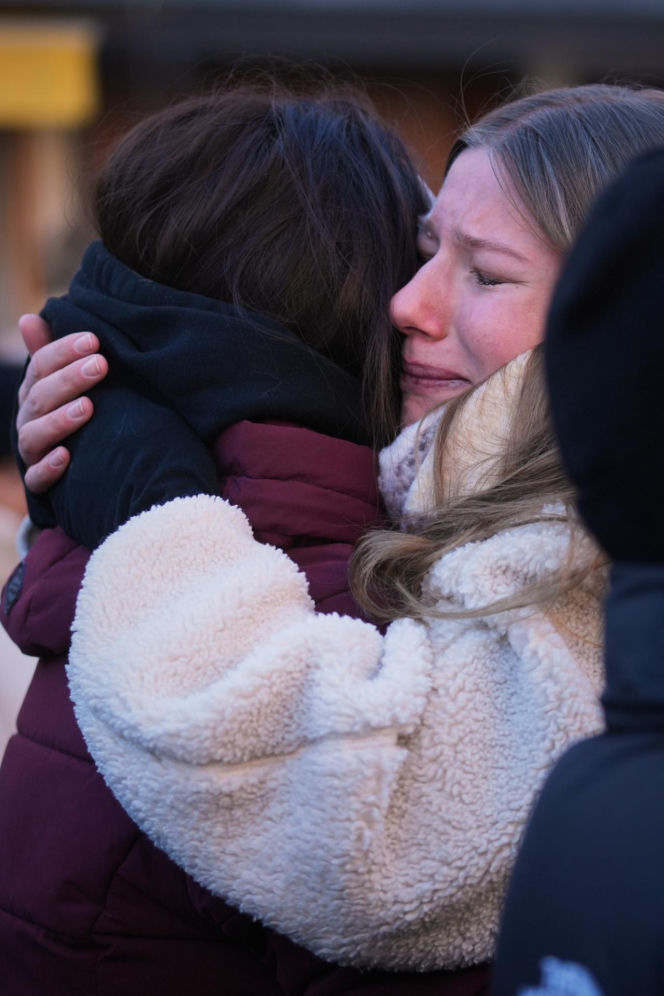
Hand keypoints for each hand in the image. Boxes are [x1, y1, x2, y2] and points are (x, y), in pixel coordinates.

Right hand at [17, 314, 107, 493]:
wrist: (74, 469)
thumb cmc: (71, 413)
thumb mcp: (61, 383)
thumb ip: (48, 353)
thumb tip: (29, 318)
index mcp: (33, 391)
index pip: (40, 366)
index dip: (64, 351)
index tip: (94, 340)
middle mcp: (28, 420)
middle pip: (40, 397)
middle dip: (69, 379)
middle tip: (100, 366)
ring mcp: (32, 451)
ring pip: (35, 435)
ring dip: (61, 420)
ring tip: (88, 407)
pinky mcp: (40, 482)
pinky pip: (38, 478)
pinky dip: (50, 467)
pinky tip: (67, 456)